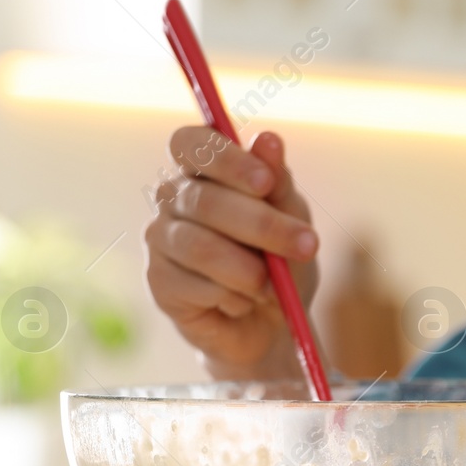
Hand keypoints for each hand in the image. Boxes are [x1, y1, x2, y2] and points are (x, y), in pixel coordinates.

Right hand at [145, 128, 320, 378]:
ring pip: (201, 246)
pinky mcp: (159, 281)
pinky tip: (240, 303)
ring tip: (270, 286)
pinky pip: (196, 285)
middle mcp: (174, 198)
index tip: (266, 183)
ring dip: (248, 271)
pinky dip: (232, 298)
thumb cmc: (280, 262)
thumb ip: (279, 183)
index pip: (191, 143)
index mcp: (203, 170)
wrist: (271, 325)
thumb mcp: (292, 219)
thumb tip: (269, 140)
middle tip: (306, 246)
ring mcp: (161, 238)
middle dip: (263, 226)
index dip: (226, 160)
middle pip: (205, 200)